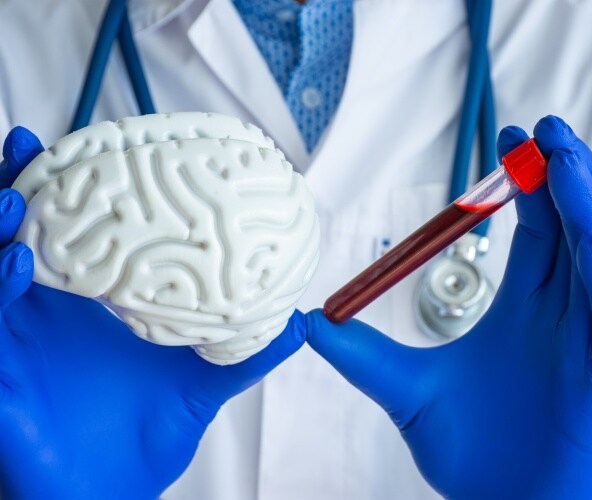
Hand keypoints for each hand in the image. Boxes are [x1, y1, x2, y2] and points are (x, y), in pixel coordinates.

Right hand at [0, 127, 305, 497]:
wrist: (112, 494)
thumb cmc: (145, 439)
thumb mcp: (201, 387)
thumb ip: (243, 354)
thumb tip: (297, 321)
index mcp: (89, 305)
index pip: (73, 233)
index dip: (69, 190)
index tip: (83, 146)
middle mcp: (44, 316)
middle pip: (17, 235)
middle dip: (15, 189)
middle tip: (30, 147)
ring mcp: (15, 344)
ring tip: (16, 200)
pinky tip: (17, 263)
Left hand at [307, 116, 591, 497]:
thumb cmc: (472, 455)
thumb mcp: (405, 393)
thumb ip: (361, 356)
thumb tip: (307, 323)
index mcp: (526, 308)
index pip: (539, 227)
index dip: (528, 183)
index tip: (506, 138)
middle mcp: (566, 312)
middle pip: (576, 225)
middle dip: (563, 173)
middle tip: (535, 129)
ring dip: (588, 201)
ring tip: (560, 156)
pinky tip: (586, 223)